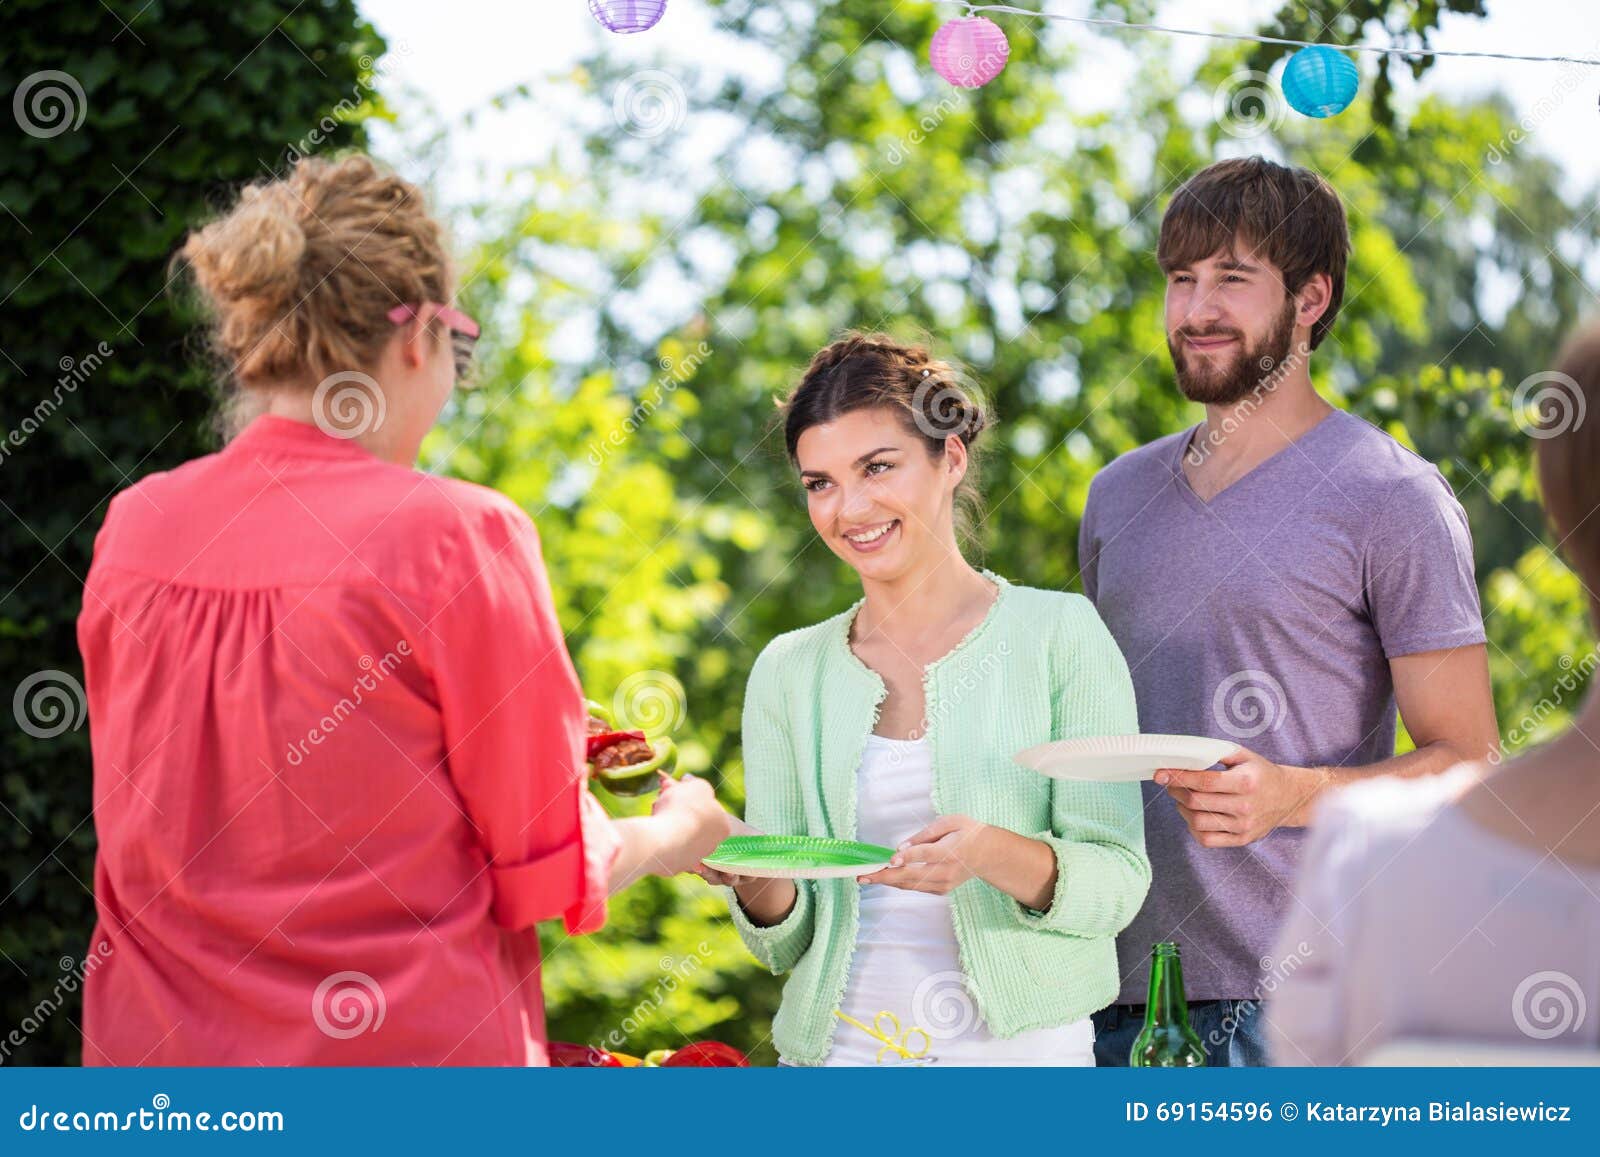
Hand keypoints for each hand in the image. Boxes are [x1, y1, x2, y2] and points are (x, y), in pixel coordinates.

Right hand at [648, 774, 732, 874]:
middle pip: (694, 824)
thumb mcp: (696, 787)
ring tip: (657, 815)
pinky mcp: (675, 867)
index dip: (692, 800)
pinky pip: (667, 849)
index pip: (708, 810)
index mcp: (723, 827)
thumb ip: (697, 784)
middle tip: (664, 803)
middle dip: (680, 814)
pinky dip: (661, 840)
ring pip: (680, 837)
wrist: (662, 839)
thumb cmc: (683, 809)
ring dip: (670, 825)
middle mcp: (712, 846)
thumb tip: (690, 782)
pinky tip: (654, 832)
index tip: (679, 795)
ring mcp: (694, 859)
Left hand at [857, 814, 990, 894]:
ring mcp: (944, 884)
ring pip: (910, 885)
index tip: (890, 859)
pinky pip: (916, 887)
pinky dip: (899, 883)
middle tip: (863, 875)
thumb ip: (926, 834)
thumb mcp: (951, 822)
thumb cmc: (967, 832)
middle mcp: (946, 871)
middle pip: (912, 876)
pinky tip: (884, 877)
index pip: (926, 855)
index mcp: (951, 850)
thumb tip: (901, 846)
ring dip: (887, 881)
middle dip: (885, 876)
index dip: (907, 857)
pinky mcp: (941, 890)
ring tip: (866, 877)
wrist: (988, 855)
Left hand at [1155, 747, 1327, 846]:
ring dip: (1182, 809)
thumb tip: (1184, 754)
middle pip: (1197, 802)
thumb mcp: (1243, 756)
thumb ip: (1215, 752)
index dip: (1178, 777)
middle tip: (1171, 783)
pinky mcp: (1241, 840)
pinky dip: (1193, 828)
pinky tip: (1194, 815)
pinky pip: (1207, 839)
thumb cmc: (1261, 773)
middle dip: (1176, 791)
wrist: (1289, 797)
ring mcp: (1243, 826)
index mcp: (1245, 782)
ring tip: (1183, 799)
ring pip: (1198, 822)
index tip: (1160, 773)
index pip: (1204, 782)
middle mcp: (1245, 806)